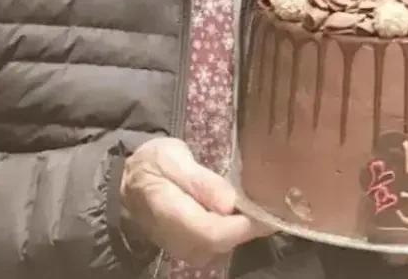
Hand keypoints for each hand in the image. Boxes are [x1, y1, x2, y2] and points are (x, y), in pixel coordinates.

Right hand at [120, 138, 271, 265]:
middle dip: (253, 222)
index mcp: (172, 215)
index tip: (271, 207)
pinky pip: (223, 242)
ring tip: (265, 198)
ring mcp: (187, 249)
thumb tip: (229, 202)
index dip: (246, 224)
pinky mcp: (194, 248)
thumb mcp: (172, 158)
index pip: (215, 232)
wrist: (130, 186)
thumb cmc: (153, 165)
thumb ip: (200, 181)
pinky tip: (247, 208)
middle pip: (226, 241)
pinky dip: (239, 226)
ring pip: (228, 243)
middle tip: (277, 196)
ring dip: (248, 224)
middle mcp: (181, 241)